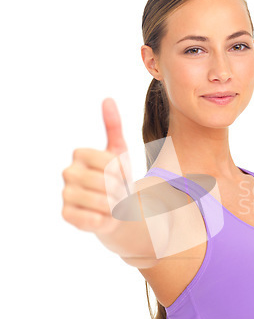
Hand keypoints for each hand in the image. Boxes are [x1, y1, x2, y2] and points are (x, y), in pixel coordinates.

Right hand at [61, 98, 130, 233]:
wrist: (116, 208)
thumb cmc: (117, 178)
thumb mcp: (119, 152)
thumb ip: (113, 126)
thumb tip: (108, 99)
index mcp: (80, 154)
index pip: (109, 162)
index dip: (122, 171)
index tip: (121, 175)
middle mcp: (68, 172)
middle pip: (104, 182)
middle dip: (119, 190)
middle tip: (118, 192)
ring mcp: (65, 193)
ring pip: (100, 201)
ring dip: (114, 206)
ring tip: (113, 204)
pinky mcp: (66, 214)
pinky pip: (92, 219)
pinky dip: (104, 220)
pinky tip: (102, 216)